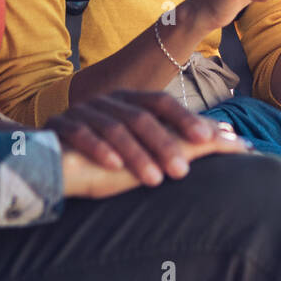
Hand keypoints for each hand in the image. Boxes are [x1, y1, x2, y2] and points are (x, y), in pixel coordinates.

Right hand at [49, 89, 247, 190]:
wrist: (52, 156)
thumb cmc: (107, 155)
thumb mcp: (145, 146)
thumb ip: (179, 137)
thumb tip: (228, 134)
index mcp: (129, 100)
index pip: (161, 103)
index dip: (185, 119)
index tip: (209, 140)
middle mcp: (108, 101)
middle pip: (140, 117)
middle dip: (163, 143)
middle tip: (182, 171)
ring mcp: (83, 111)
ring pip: (114, 128)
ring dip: (136, 154)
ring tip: (154, 180)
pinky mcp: (60, 126)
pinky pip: (81, 135)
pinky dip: (99, 150)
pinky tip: (114, 167)